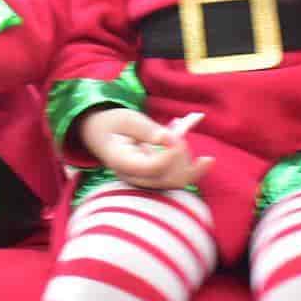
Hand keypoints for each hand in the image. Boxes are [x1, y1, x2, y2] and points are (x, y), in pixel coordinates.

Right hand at [78, 107, 212, 189]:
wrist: (100, 133)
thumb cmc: (113, 123)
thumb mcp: (126, 119)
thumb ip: (147, 129)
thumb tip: (169, 139)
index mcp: (122, 162)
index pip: (152, 168)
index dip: (170, 154)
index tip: (177, 136)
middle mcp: (134, 177)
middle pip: (169, 180)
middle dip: (182, 158)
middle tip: (180, 134)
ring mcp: (146, 180)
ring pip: (177, 181)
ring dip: (188, 160)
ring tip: (182, 130)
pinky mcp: (156, 177)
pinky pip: (179, 176)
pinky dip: (189, 162)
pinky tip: (200, 150)